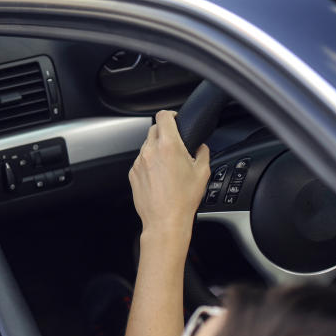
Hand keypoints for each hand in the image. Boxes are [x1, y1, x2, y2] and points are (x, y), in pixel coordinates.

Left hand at [128, 110, 209, 248]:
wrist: (165, 221)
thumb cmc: (184, 199)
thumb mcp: (203, 173)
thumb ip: (203, 152)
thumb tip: (201, 146)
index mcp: (168, 146)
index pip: (163, 116)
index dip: (170, 114)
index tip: (175, 119)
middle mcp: (150, 151)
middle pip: (154, 129)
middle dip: (165, 132)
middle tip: (175, 144)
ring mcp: (139, 162)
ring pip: (147, 146)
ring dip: (156, 149)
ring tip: (168, 166)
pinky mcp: (132, 173)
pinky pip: (141, 160)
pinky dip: (149, 163)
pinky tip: (159, 176)